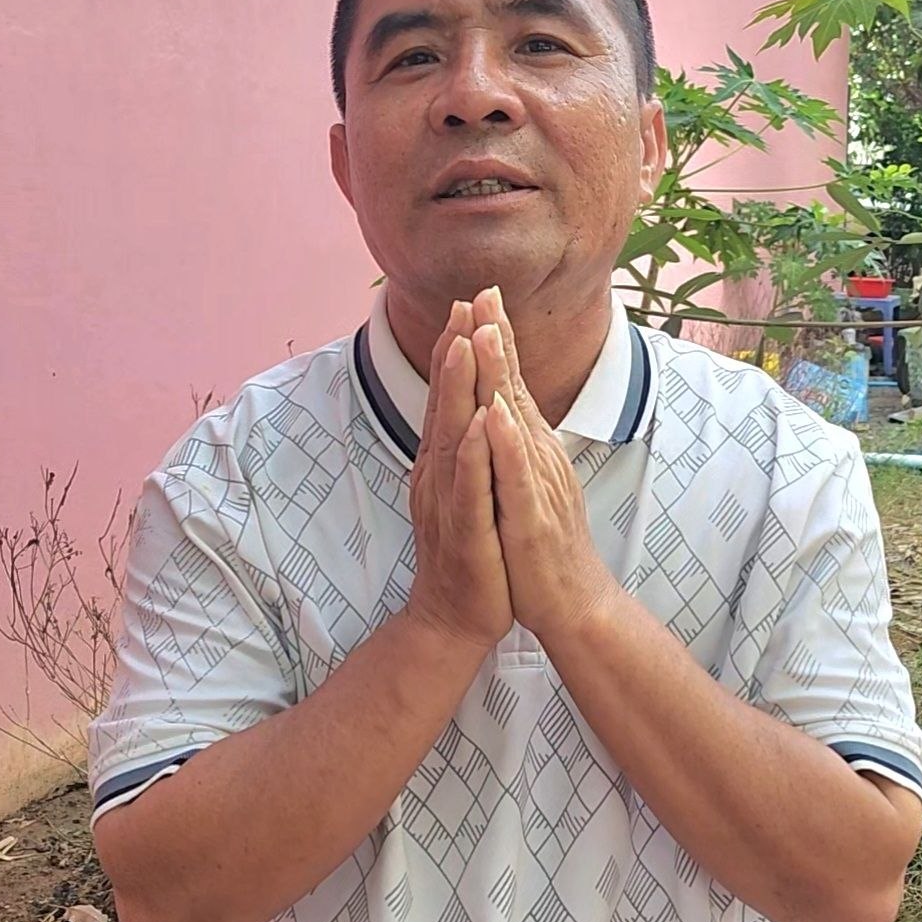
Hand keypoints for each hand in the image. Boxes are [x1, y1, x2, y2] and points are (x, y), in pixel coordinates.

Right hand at [406, 300, 512, 648]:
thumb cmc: (468, 551)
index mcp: (444, 462)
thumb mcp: (467, 490)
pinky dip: (475, 454)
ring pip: (452, 436)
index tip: (470, 302)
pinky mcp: (467, 533)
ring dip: (457, 388)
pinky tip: (482, 424)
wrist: (455, 619)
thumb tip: (472, 405)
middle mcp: (439, 474)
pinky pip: (470, 488)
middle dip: (456, 351)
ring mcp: (449, 502)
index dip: (458, 349)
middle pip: (445, 403)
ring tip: (466, 342)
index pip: (450, 396)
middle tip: (466, 302)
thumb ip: (464, 448)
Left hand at [469, 287, 620, 643]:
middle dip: (497, 338)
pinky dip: (506, 444)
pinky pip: (516, 477)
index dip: (496, 339)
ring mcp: (537, 485)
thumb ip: (517, 441)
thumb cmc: (543, 542)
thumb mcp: (527, 481)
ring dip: (501, 376)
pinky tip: (495, 415)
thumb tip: (504, 402)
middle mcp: (537, 456)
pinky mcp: (532, 519)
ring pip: (515, 422)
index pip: (510, 383)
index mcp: (529, 447)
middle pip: (514, 388)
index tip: (481, 294)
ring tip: (487, 331)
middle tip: (486, 290)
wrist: (572, 602)